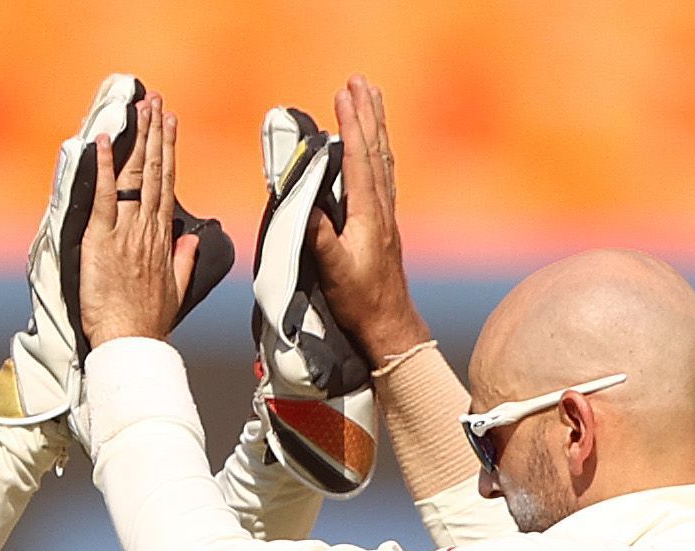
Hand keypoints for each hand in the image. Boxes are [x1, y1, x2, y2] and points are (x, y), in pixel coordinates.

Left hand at [79, 96, 199, 348]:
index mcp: (163, 240)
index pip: (167, 186)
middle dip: (156, 134)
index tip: (170, 125)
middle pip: (155, 172)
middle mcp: (148, 230)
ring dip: (138, 139)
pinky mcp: (103, 240)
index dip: (168, 152)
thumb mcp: (177, 291)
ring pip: (136, 177)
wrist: (132, 342)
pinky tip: (105, 141)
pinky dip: (105, 168)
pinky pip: (105, 197)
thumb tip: (191, 238)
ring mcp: (126, 233)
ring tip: (141, 109)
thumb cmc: (149, 323)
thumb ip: (184, 261)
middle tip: (156, 102)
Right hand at [309, 75, 430, 366]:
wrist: (390, 327)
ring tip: (371, 97)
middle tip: (359, 80)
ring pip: (382, 158)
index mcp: (368, 213)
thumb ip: (319, 238)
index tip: (343, 92)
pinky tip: (376, 146)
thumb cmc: (360, 302)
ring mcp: (385, 215)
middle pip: (375, 149)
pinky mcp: (383, 225)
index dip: (352, 124)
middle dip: (366, 113)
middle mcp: (381, 208)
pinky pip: (383, 176)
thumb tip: (304, 203)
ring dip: (375, 125)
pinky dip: (378, 151)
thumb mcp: (334, 272)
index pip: (359, 158)